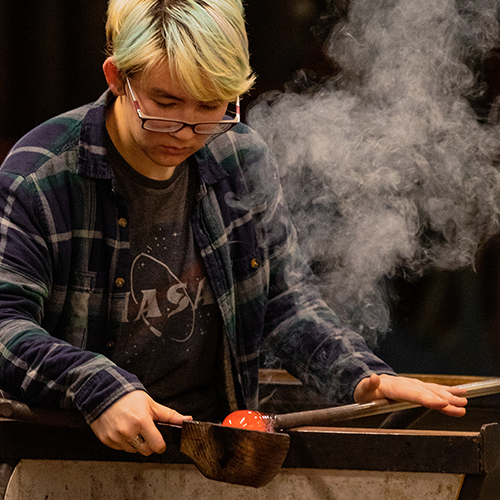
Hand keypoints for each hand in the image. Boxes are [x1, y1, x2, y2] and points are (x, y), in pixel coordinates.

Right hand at [90, 390, 191, 455]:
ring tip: (133, 428)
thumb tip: (186, 420)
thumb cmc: (129, 397)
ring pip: (133, 451)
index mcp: (142, 422)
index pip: (157, 446)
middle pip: (146, 451)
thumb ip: (170, 415)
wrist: (105, 393)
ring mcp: (116, 437)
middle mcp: (128, 431)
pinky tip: (123, 430)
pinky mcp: (107, 440)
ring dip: (136, 443)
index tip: (159, 440)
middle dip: (149, 444)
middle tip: (146, 432)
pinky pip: (120, 448)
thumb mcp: (152, 404)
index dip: (161, 444)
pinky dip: (123, 442)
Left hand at [353, 374, 467, 416]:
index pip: (413, 394)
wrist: (369, 383)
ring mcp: (413, 385)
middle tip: (459, 405)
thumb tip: (373, 378)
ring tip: (464, 401)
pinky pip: (434, 389)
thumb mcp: (362, 390)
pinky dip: (448, 390)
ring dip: (449, 395)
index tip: (442, 403)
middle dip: (444, 399)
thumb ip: (367, 385)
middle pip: (427, 392)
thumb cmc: (366, 391)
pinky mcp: (418, 387)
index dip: (428, 398)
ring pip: (433, 390)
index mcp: (394, 387)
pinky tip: (461, 393)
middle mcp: (406, 384)